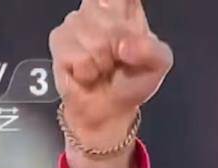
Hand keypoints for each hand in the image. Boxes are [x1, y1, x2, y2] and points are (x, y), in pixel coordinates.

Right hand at [49, 0, 172, 167]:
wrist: (108, 108)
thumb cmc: (132, 80)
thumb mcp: (158, 65)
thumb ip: (152, 51)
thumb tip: (125, 45)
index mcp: (124, 7)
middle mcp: (98, 9)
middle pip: (106, 11)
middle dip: (118, 42)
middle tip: (119, 58)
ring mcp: (76, 23)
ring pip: (92, 36)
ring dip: (103, 59)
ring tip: (104, 66)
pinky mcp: (60, 41)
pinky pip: (77, 54)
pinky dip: (87, 69)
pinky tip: (88, 72)